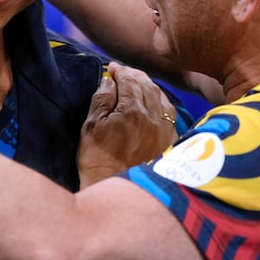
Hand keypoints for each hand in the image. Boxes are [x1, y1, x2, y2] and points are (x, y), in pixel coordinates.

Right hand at [77, 63, 176, 185]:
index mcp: (132, 110)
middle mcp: (153, 117)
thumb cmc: (98, 159)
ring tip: (137, 85)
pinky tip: (153, 103)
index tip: (112, 69)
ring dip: (149, 86)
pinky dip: (160, 102)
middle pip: (147, 85)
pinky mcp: (169, 141)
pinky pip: (169, 112)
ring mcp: (165, 129)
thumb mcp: (91, 126)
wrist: (116, 190)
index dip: (120, 71)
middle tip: (123, 73)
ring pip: (161, 96)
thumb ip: (101, 99)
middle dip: (134, 75)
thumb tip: (109, 80)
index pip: (129, 79)